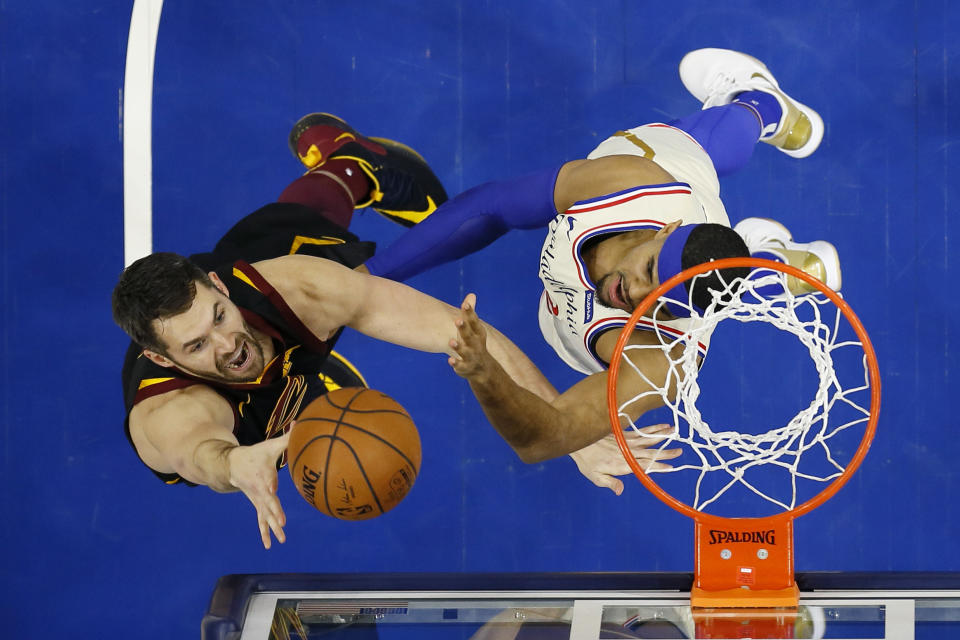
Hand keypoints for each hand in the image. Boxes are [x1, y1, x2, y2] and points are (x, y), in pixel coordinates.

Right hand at [226, 431, 290, 548]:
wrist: (233, 465)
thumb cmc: (256, 454)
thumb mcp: (270, 446)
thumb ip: (287, 438)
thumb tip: (301, 423)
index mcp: (263, 475)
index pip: (267, 480)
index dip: (270, 484)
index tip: (272, 489)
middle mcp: (259, 489)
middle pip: (267, 502)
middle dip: (274, 512)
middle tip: (282, 523)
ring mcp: (257, 499)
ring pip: (265, 515)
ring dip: (272, 528)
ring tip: (281, 540)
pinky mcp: (257, 504)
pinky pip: (261, 520)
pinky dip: (264, 531)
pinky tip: (269, 545)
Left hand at [448, 293, 493, 379]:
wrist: (484, 370)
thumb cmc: (475, 344)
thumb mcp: (474, 329)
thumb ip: (470, 313)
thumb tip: (471, 294)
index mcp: (478, 333)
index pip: (474, 322)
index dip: (470, 313)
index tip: (464, 304)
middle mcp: (476, 344)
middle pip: (469, 335)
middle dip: (464, 328)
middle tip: (458, 320)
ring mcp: (471, 356)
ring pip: (465, 351)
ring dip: (458, 347)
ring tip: (451, 342)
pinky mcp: (465, 367)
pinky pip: (460, 366)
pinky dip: (456, 363)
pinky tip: (450, 360)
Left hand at [568, 424, 680, 494]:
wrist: (579, 439)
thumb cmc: (587, 462)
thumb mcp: (595, 477)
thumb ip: (610, 483)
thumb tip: (620, 491)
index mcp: (622, 464)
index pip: (644, 466)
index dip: (658, 466)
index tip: (671, 466)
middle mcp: (627, 452)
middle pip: (650, 452)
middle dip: (666, 452)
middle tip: (680, 451)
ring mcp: (627, 441)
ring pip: (648, 439)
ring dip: (662, 437)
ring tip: (676, 433)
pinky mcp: (625, 434)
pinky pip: (642, 431)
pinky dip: (653, 429)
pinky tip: (664, 427)